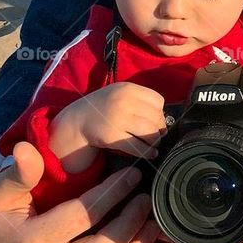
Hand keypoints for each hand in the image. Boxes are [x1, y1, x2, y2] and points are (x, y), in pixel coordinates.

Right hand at [50, 83, 167, 171]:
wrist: (77, 120)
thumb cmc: (104, 108)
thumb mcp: (120, 94)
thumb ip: (140, 100)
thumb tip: (165, 119)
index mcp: (127, 89)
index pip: (158, 101)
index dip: (160, 113)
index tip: (155, 120)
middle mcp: (123, 102)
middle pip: (156, 118)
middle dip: (159, 129)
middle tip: (155, 135)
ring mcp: (117, 119)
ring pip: (150, 132)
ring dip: (154, 141)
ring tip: (152, 144)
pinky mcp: (112, 137)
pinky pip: (138, 147)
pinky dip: (148, 152)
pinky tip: (151, 154)